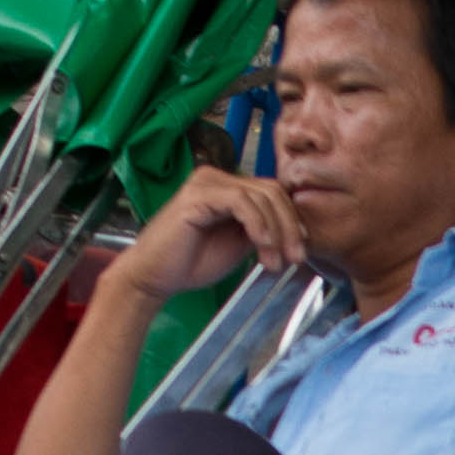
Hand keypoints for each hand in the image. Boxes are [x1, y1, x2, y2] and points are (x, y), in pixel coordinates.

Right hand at [124, 161, 305, 297]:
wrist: (154, 277)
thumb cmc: (191, 262)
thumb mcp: (239, 244)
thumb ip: (262, 230)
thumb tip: (297, 230)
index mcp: (227, 187)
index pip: (272, 192)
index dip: (292, 219)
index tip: (299, 249)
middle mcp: (217, 177)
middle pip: (271, 190)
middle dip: (290, 226)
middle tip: (295, 258)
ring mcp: (206, 183)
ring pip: (260, 196)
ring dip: (276, 231)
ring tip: (274, 261)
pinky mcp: (198, 194)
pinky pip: (241, 201)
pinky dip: (258, 224)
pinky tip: (262, 246)